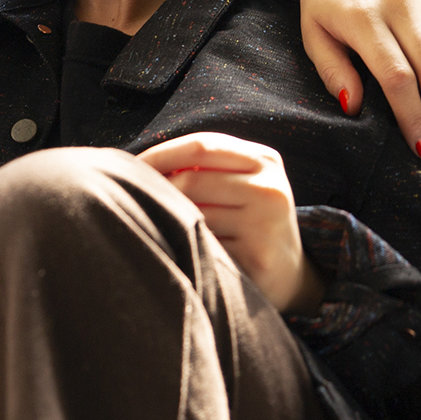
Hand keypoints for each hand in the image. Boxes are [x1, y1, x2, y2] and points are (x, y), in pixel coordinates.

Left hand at [138, 133, 322, 314]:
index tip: (132, 167)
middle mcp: (270, 187)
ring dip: (172, 221)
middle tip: (136, 202)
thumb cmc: (250, 220)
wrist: (289, 273)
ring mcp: (266, 223)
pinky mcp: (258, 256)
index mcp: (264, 159)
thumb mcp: (240, 183)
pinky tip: (185, 250)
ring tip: (162, 226)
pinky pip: (204, 246)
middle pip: (193, 181)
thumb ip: (206, 168)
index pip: (201, 146)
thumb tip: (142, 165)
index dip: (161, 154)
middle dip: (158, 190)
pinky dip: (188, 246)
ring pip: (195, 215)